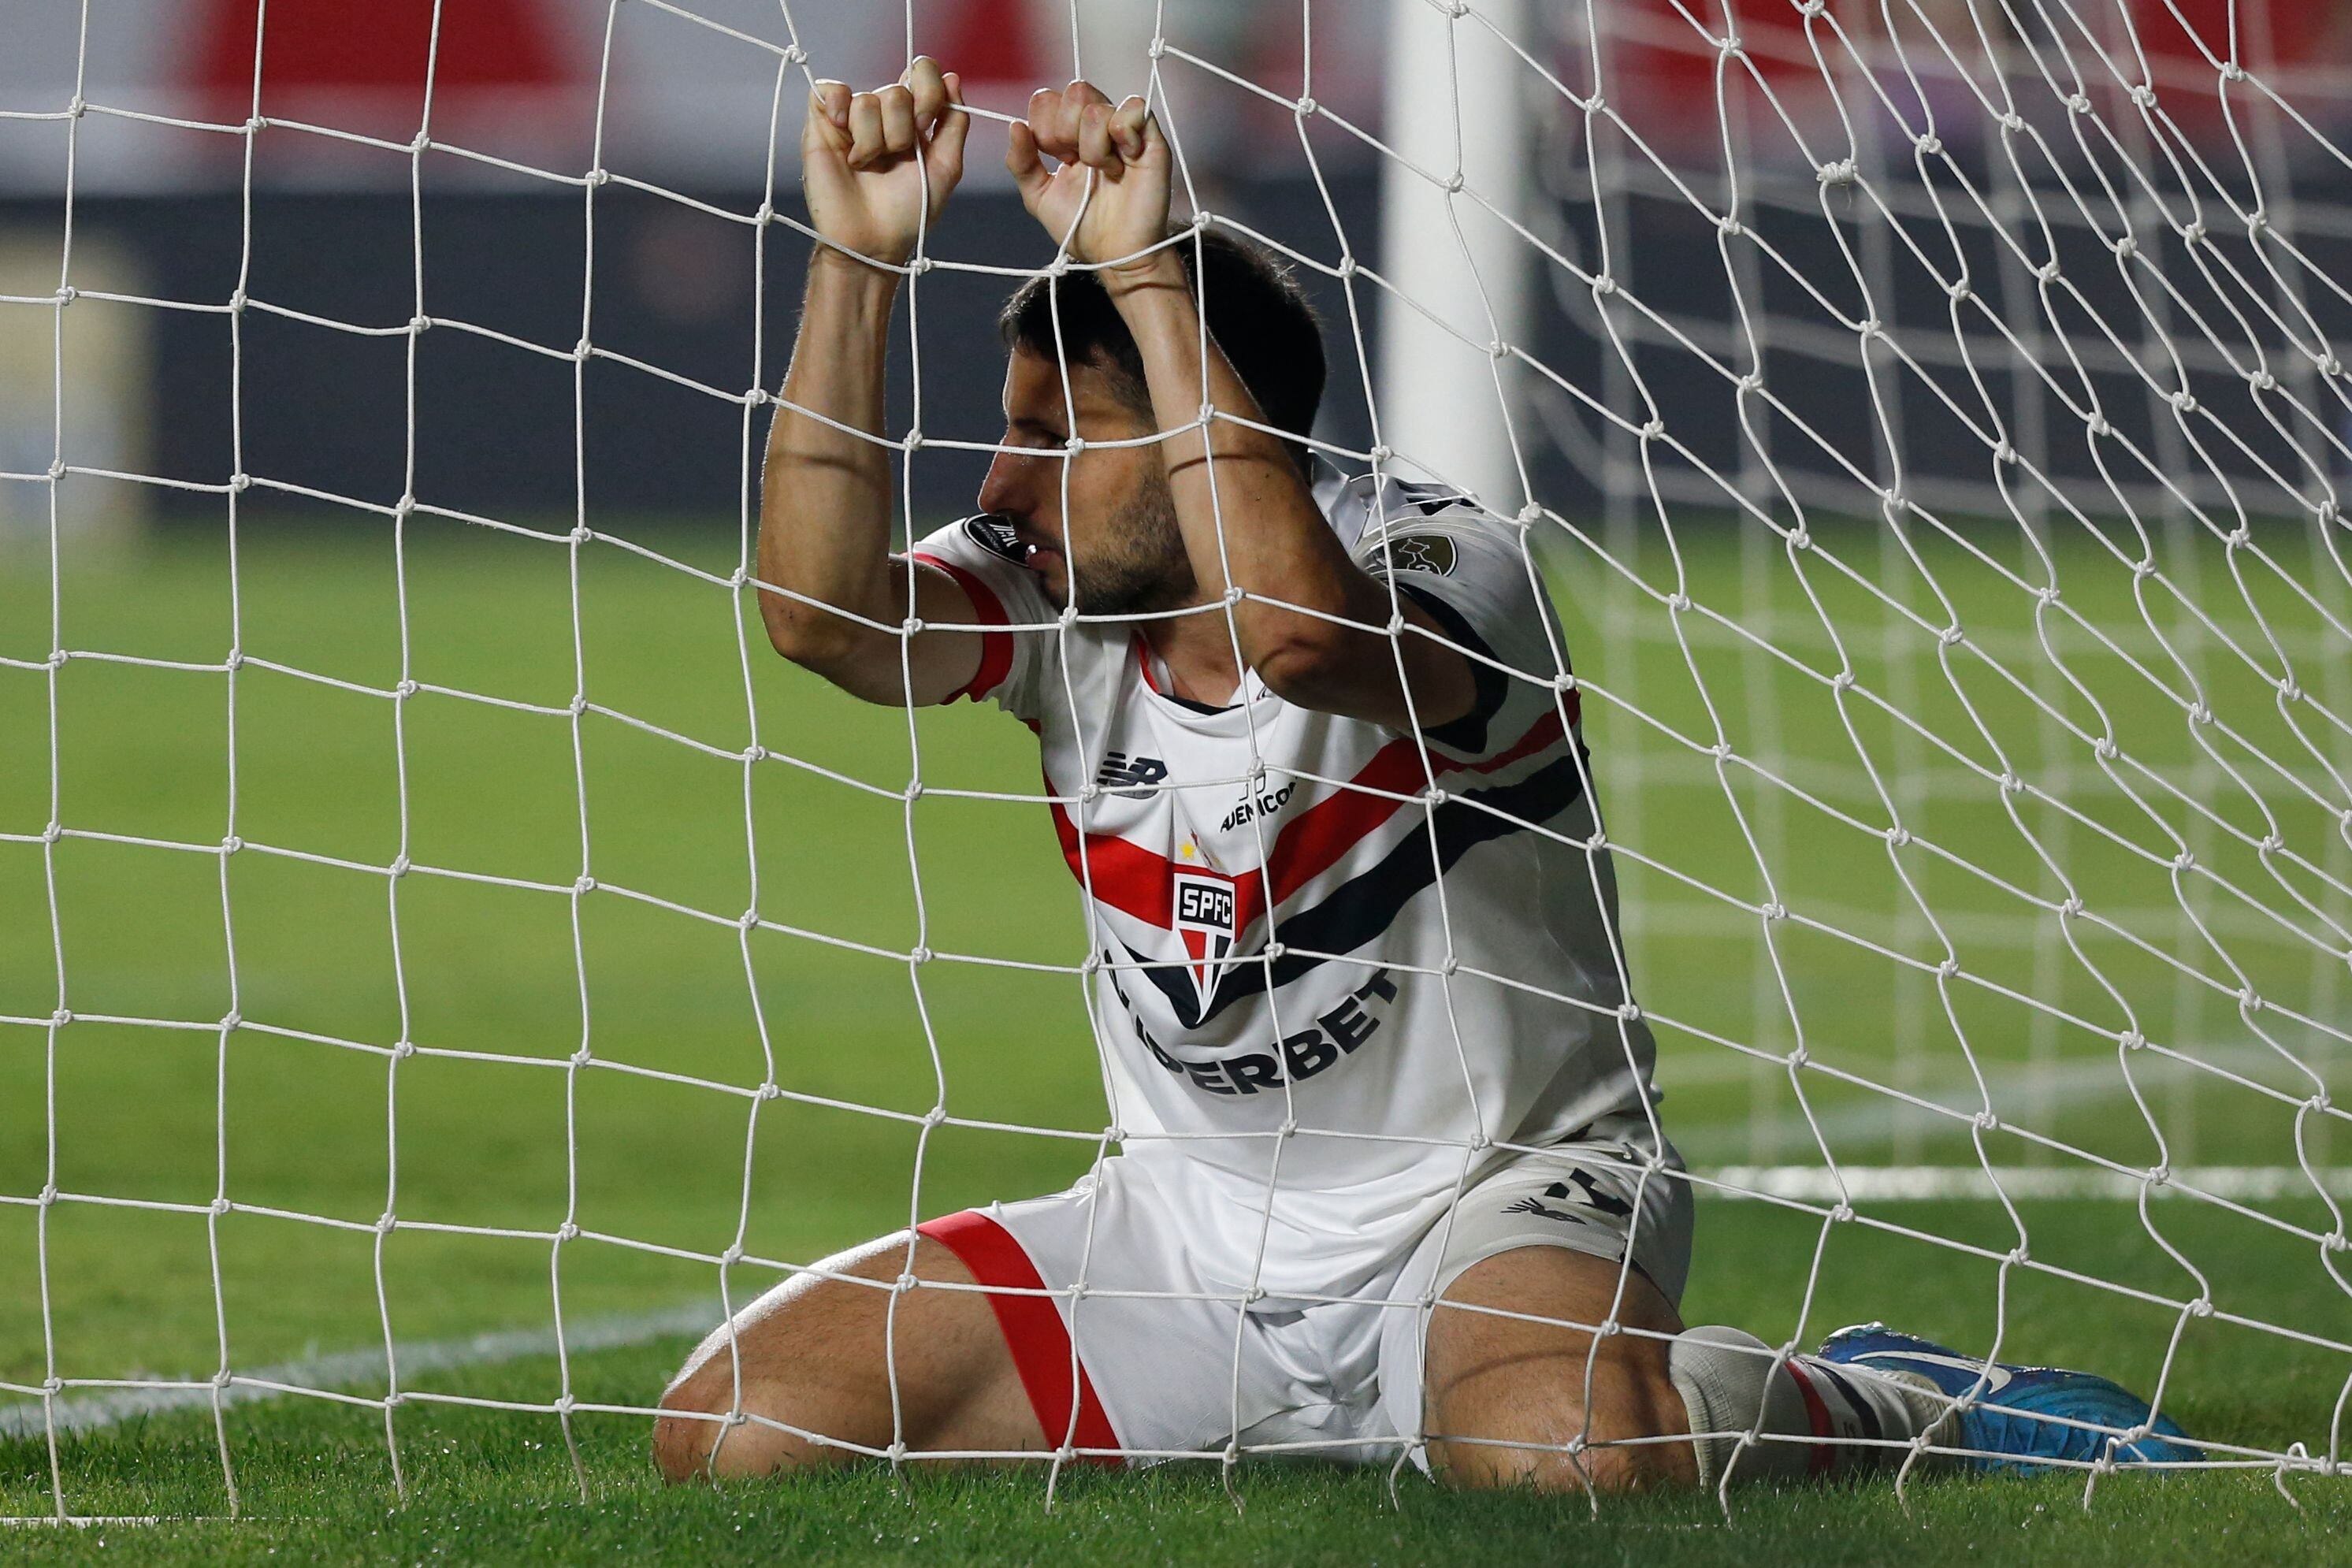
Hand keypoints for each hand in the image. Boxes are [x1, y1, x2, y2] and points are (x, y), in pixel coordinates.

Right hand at [802, 56, 968, 267]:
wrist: (871, 241)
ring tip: (867, 166)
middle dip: (901, 129)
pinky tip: (843, 136)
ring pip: (868, 99)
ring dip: (873, 140)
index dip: (927, 90)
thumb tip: (951, 77)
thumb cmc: (909, 212)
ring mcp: (852, 117)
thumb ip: (954, 122)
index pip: (922, 72)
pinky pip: (833, 91)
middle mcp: (883, 114)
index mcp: (913, 119)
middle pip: (897, 90)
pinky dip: (839, 108)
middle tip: (894, 158)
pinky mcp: (822, 122)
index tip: (925, 125)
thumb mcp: (946, 167)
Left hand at [1007, 80, 1173, 282]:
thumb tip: (1015, 125)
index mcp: (1067, 133)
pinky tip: (1126, 161)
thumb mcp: (1039, 197)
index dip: (1044, 126)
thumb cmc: (1081, 228)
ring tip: (1106, 172)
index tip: (1056, 159)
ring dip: (1093, 147)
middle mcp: (1095, 125)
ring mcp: (1123, 129)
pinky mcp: (1150, 138)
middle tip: (1077, 163)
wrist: (1114, 254)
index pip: (1047, 99)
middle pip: (1074, 91)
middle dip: (1066, 131)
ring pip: (1097, 107)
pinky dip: (1122, 134)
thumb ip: (1020, 162)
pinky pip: (1133, 108)